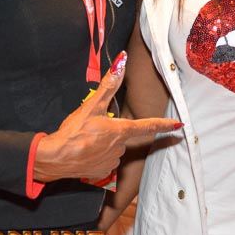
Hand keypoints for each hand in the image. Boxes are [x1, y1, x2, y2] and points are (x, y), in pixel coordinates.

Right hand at [32, 52, 180, 182]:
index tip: (179, 126)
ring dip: (103, 144)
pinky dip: (96, 156)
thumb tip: (122, 61)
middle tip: (92, 129)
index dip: (164, 125)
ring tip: (86, 141)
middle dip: (112, 132)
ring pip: (113, 149)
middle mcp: (120, 148)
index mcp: (121, 131)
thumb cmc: (74, 131)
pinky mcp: (101, 173)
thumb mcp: (91, 105)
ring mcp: (111, 162)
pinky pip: (104, 162)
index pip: (148, 126)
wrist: (55, 158)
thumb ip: (108, 84)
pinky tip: (85, 153)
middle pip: (122, 136)